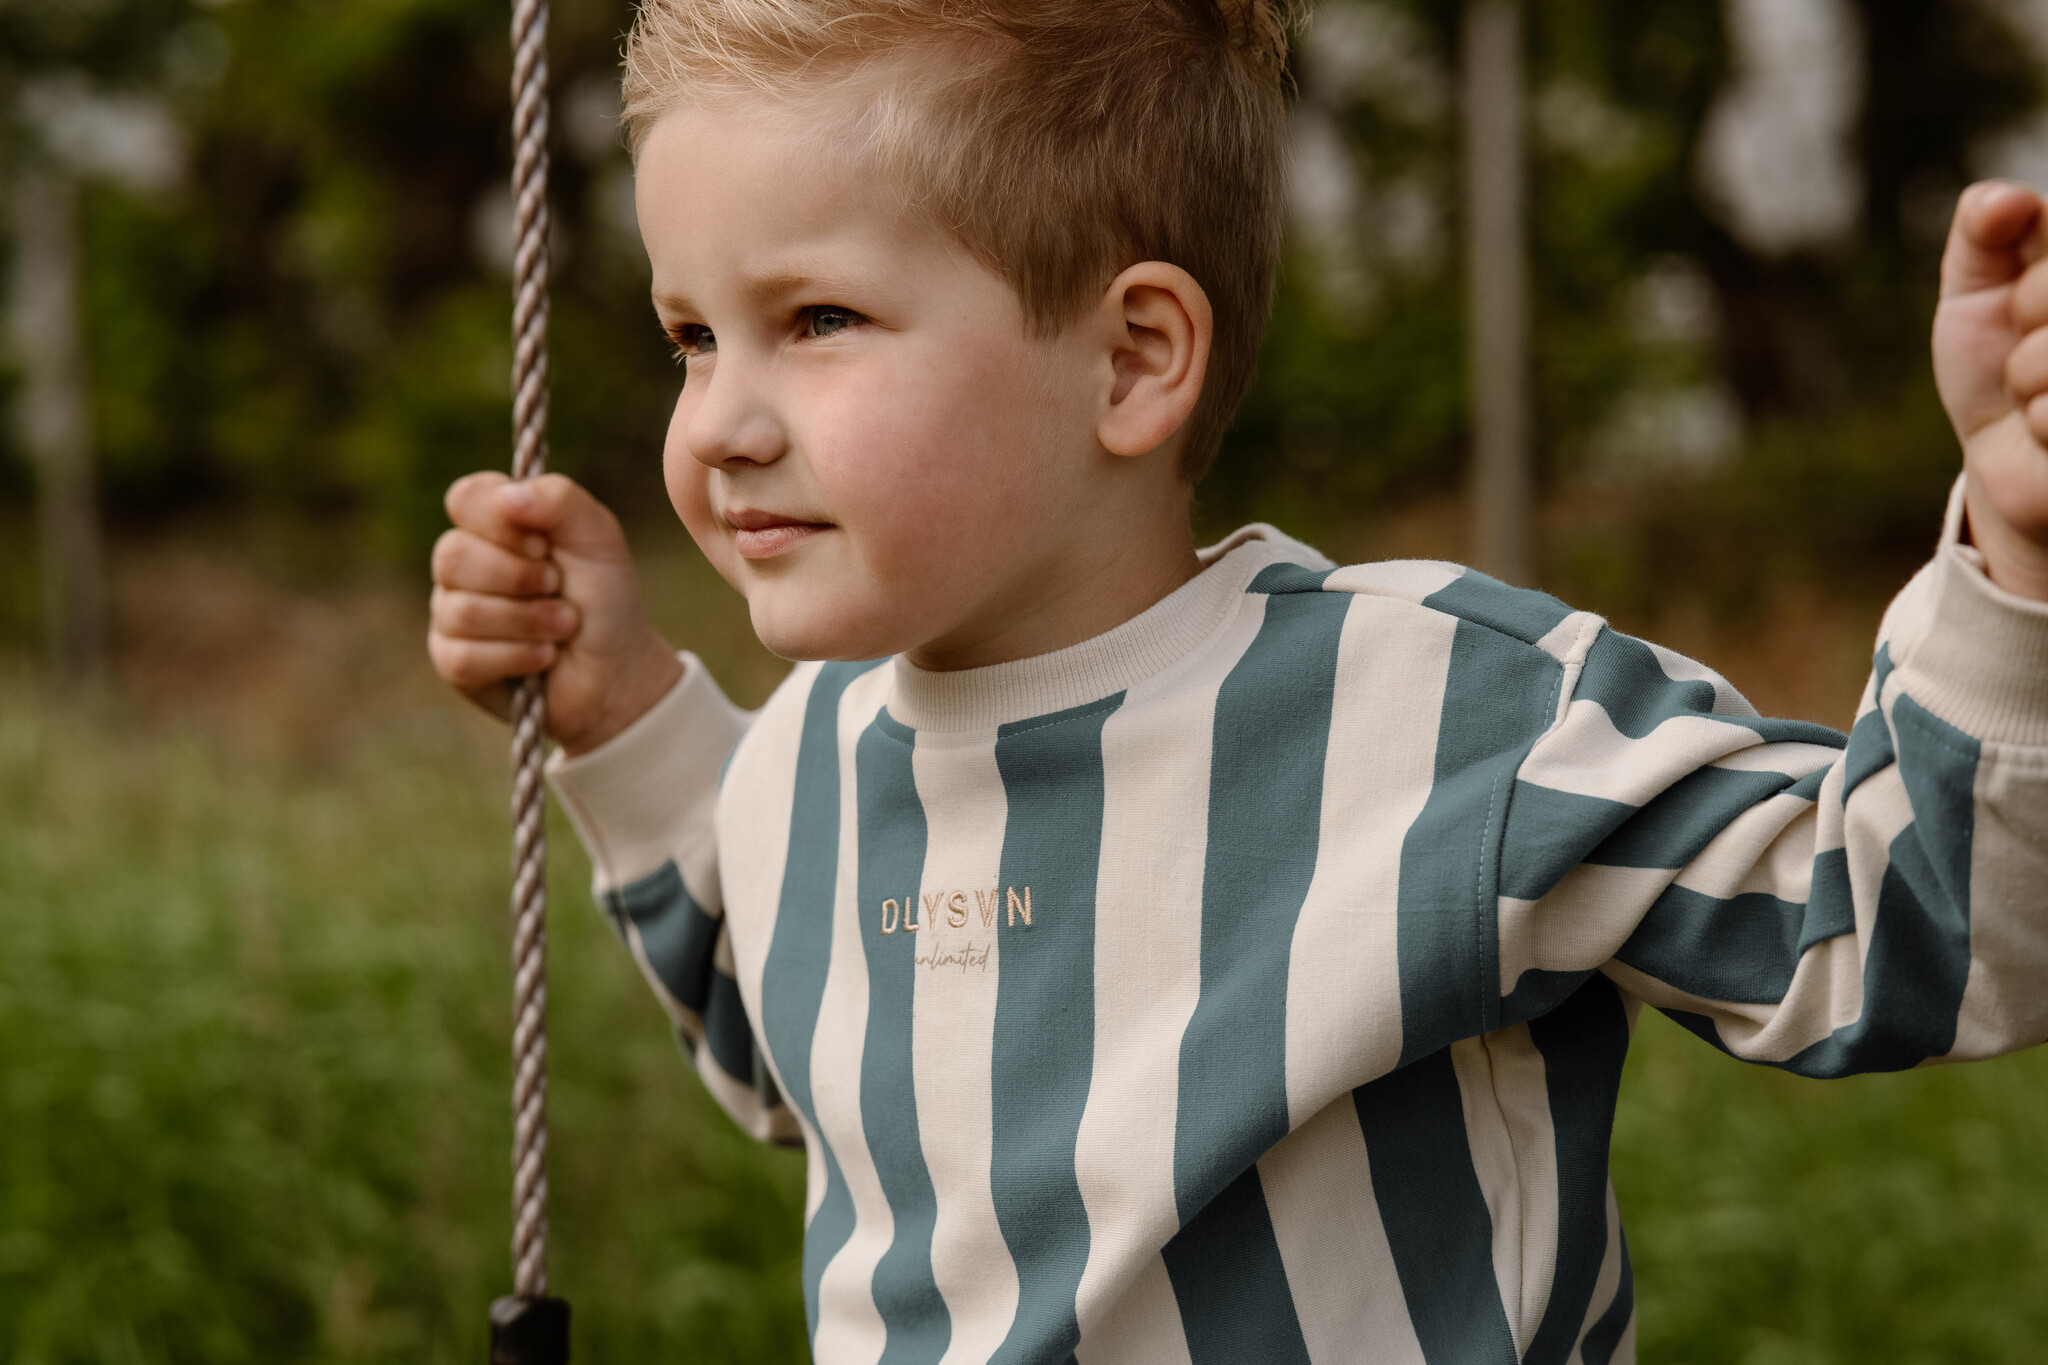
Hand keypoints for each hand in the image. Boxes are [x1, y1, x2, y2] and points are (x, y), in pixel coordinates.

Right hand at [428, 472, 684, 754]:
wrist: (616, 668)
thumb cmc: (604, 597)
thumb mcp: (598, 538)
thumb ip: (560, 500)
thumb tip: (508, 497)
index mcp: (494, 523)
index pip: (465, 499)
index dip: (503, 524)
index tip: (546, 546)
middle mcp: (464, 563)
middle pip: (453, 556)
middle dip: (522, 579)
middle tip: (560, 589)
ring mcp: (451, 611)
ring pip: (462, 611)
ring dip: (530, 621)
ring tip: (564, 627)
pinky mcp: (452, 660)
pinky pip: (465, 658)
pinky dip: (519, 657)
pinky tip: (544, 656)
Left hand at [1935, 181, 2047, 599]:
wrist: (2004, 456)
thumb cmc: (1995, 363)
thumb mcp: (1976, 287)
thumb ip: (1983, 228)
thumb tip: (2006, 199)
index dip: (2027, 287)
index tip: (2024, 308)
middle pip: (2047, 295)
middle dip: (2026, 327)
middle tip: (2028, 355)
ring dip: (2028, 381)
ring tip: (2039, 396)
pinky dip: (2038, 422)